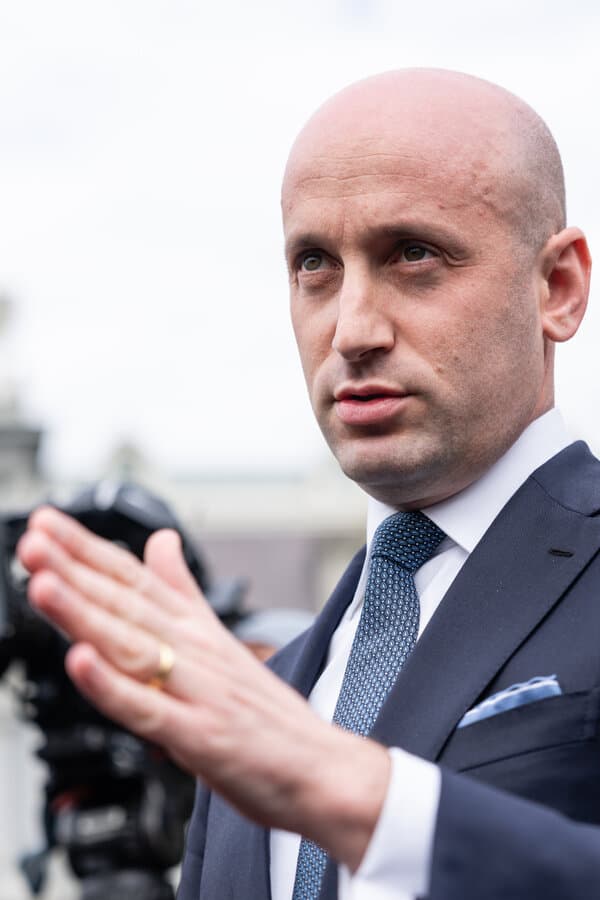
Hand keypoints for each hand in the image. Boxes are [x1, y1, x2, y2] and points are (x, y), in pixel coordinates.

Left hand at [17, 507, 389, 869]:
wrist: (321, 767)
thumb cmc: (267, 712)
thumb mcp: (221, 641)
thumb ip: (181, 589)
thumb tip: (160, 540)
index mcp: (194, 628)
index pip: (133, 579)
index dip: (87, 551)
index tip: (47, 524)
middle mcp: (193, 651)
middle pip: (125, 605)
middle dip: (74, 570)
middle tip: (34, 538)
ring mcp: (196, 692)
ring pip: (130, 647)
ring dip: (83, 615)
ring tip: (42, 583)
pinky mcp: (200, 736)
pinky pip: (149, 709)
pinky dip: (112, 686)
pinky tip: (80, 662)